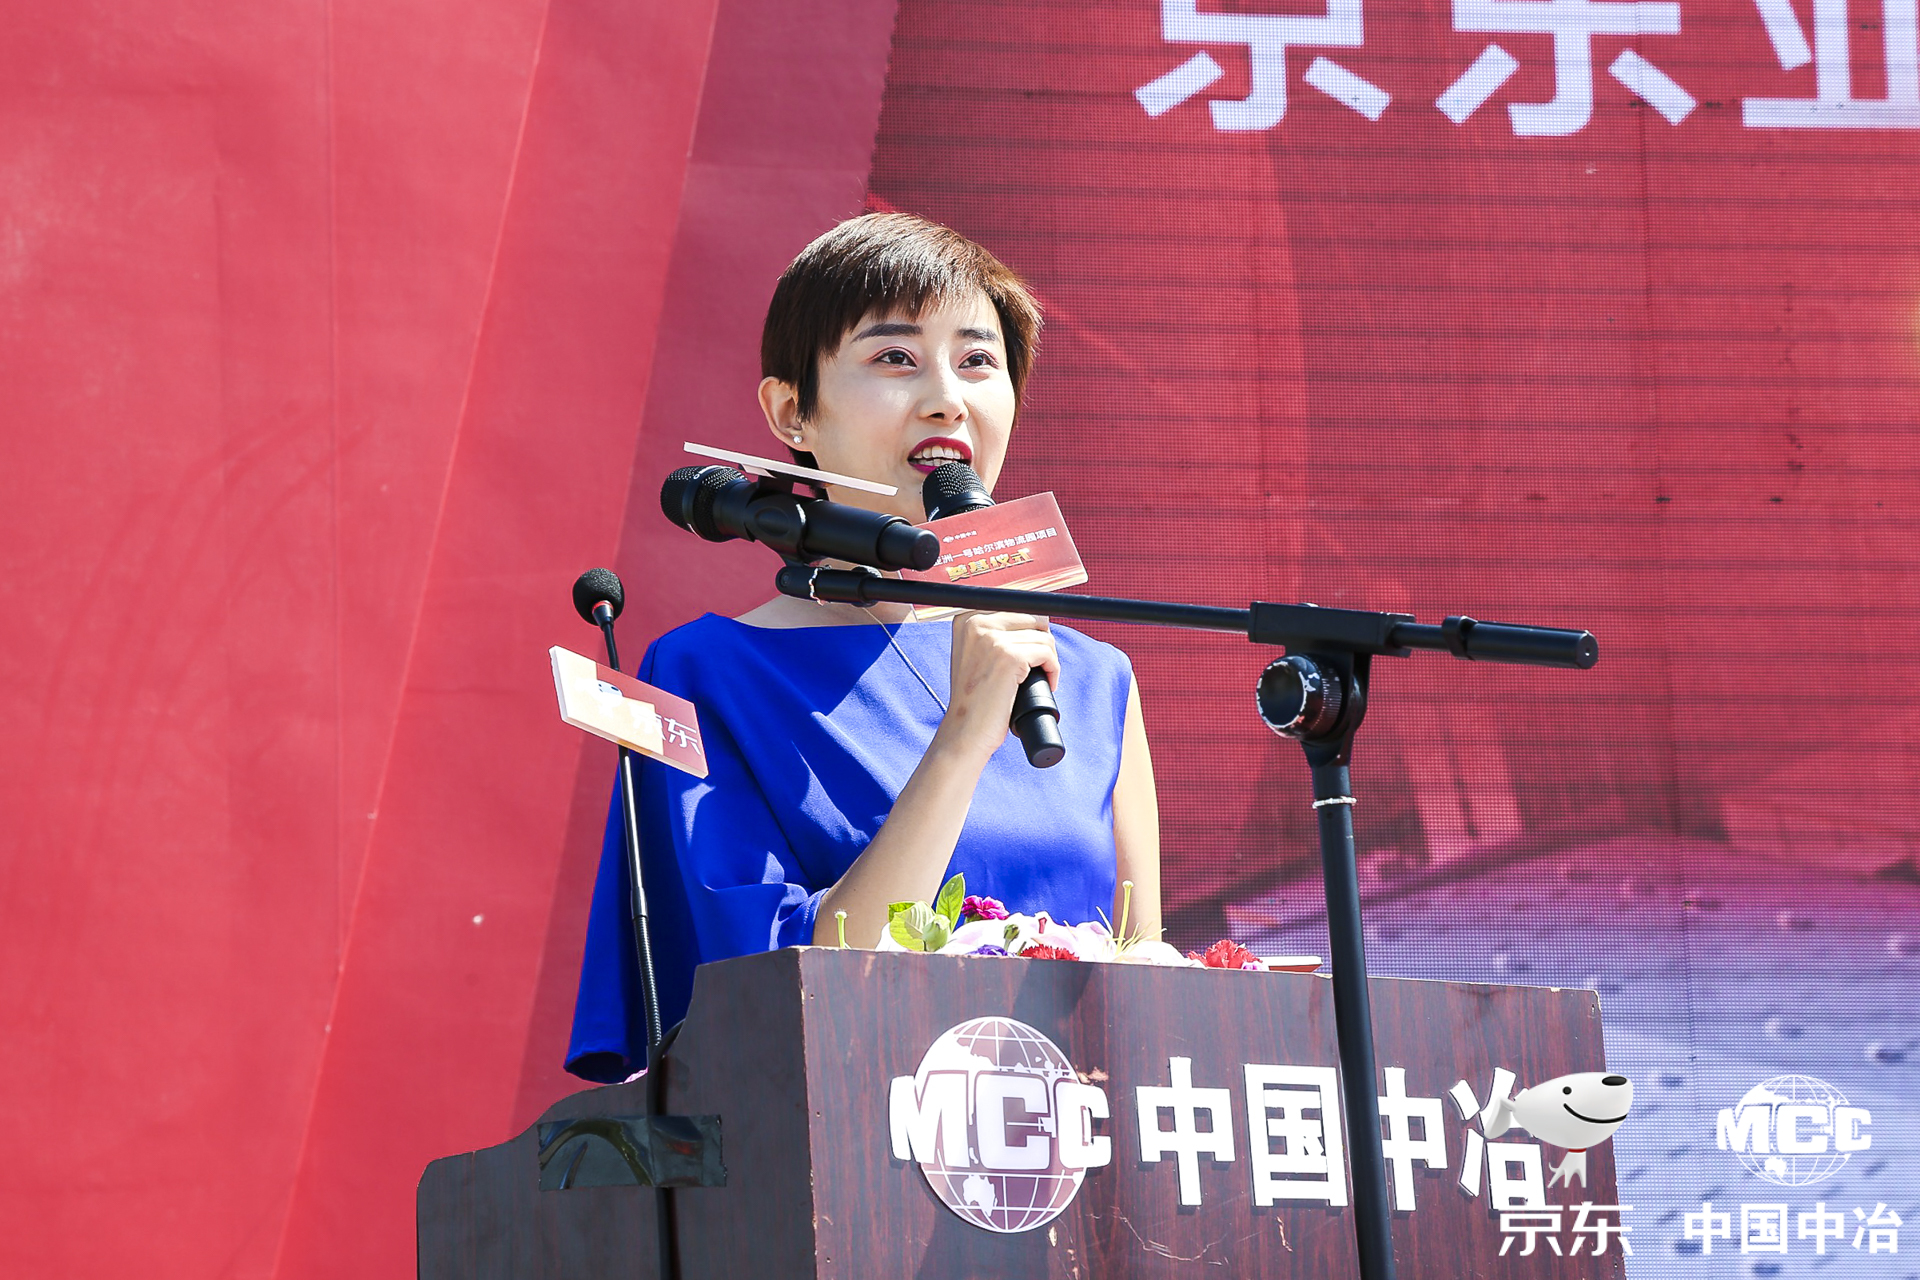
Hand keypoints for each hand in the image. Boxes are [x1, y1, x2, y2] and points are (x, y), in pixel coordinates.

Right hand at [937, 611, 1057, 761]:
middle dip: (1041, 641)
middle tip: (1038, 666)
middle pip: (1032, 617)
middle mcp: (975, 622)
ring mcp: (991, 638)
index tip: (1032, 650)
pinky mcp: (1009, 656)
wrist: (965, 730)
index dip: (1030, 629)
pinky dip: (1053, 669)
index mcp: (966, 618)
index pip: (1016, 606)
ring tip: (1039, 677)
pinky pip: (1047, 653)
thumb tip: (1036, 619)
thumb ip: (994, 631)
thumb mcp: (975, 654)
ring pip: (1043, 636)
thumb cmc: (974, 697)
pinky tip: (1046, 682)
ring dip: (1049, 658)